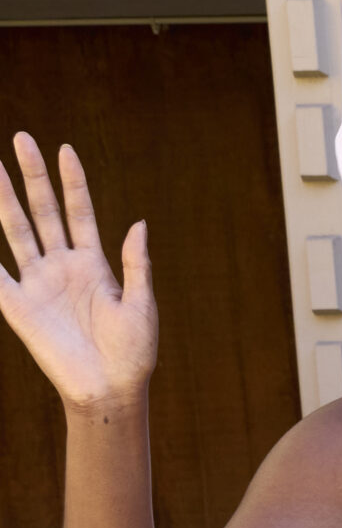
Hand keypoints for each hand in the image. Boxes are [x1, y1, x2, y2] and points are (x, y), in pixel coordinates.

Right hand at [0, 135, 156, 413]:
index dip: (73, 182)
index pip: (80, 212)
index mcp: (94, 264)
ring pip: (16, 231)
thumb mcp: (142, 305)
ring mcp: (38, 282)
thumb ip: (137, 264)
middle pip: (44, 211)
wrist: (111, 389)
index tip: (65, 150)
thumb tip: (139, 223)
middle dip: (33, 177)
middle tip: (23, 139)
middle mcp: (63, 266)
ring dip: (3, 199)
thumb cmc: (134, 352)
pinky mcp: (19, 306)